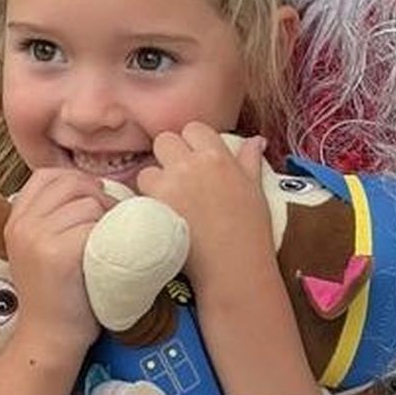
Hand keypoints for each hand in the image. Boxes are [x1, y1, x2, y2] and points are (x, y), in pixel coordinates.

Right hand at [4, 168, 111, 348]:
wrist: (50, 338)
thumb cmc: (59, 293)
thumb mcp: (42, 247)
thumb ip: (54, 217)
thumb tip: (97, 186)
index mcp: (16, 219)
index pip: (48, 175)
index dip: (77, 181)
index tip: (93, 201)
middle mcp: (22, 225)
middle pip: (72, 183)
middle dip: (99, 196)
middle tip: (108, 223)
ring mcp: (36, 238)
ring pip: (89, 203)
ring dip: (108, 218)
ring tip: (108, 243)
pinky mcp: (58, 254)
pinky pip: (95, 226)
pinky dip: (110, 237)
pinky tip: (107, 257)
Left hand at [137, 124, 270, 298]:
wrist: (234, 266)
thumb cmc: (251, 230)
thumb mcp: (256, 189)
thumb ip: (250, 161)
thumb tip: (254, 141)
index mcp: (218, 156)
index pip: (193, 128)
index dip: (192, 142)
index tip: (195, 158)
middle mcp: (191, 164)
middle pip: (165, 141)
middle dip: (168, 156)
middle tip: (177, 177)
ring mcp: (171, 185)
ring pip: (148, 169)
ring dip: (154, 181)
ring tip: (167, 201)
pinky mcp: (155, 207)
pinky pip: (140, 195)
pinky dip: (146, 202)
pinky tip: (160, 216)